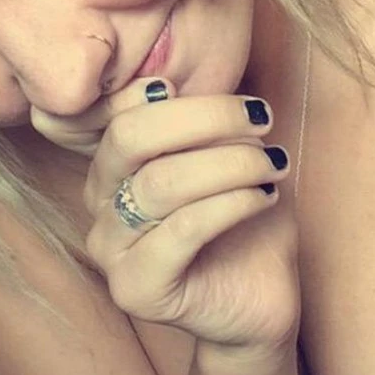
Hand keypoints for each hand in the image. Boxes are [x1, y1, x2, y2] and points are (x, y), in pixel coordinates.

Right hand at [31, 79, 300, 350]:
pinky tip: (264, 198)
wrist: (260, 302)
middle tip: (263, 120)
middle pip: (132, 137)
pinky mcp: (134, 288)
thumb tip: (213, 72)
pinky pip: (181, 230)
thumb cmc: (246, 223)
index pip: (125, 109)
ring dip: (231, 164)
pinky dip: (230, 204)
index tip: (245, 103)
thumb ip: (209, 120)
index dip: (183, 96)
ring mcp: (109, 248)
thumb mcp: (231, 157)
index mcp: (114, 163)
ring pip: (161, 182)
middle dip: (207, 119)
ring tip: (274, 165)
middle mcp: (100, 201)